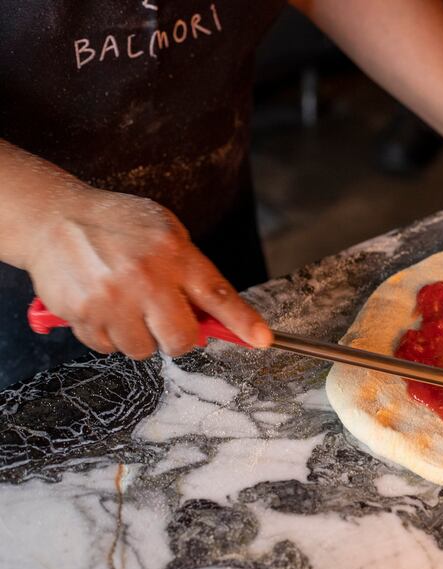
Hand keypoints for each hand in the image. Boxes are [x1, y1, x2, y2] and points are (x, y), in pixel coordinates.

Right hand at [26, 186, 271, 359]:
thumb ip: (191, 272)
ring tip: (129, 307)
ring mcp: (111, 299)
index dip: (243, 322)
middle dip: (180, 338)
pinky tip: (104, 308)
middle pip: (181, 338)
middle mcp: (144, 278)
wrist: (54, 217)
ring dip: (141, 337)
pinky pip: (108, 348)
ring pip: (143, 350)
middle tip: (169, 323)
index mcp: (174, 254)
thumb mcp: (166, 233)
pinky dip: (110, 336)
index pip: (218, 295)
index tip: (262, 340)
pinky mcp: (81, 314)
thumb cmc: (118, 225)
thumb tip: (215, 319)